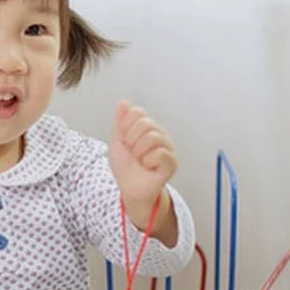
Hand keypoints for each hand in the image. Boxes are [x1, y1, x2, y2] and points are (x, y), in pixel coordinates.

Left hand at [109, 101, 177, 226]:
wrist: (128, 188)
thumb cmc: (125, 167)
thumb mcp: (117, 141)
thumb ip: (120, 121)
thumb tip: (123, 102)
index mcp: (149, 128)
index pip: (138, 112)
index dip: (126, 126)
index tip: (125, 141)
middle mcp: (161, 135)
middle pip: (145, 123)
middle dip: (132, 140)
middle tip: (133, 152)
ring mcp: (168, 148)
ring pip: (152, 137)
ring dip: (139, 152)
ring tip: (140, 160)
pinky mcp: (172, 162)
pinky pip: (159, 153)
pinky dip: (148, 161)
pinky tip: (148, 167)